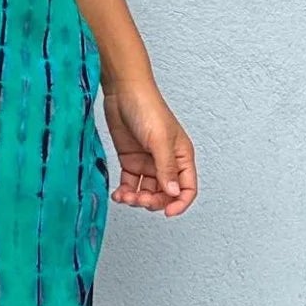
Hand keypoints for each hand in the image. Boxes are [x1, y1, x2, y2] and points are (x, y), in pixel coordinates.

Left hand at [101, 73, 196, 216]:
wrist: (122, 92)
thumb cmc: (146, 108)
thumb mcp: (159, 140)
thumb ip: (166, 168)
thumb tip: (173, 193)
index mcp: (182, 156)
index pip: (187, 188)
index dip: (179, 203)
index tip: (167, 213)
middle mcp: (167, 162)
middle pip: (165, 194)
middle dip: (152, 201)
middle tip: (138, 200)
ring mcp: (148, 162)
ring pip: (146, 191)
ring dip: (136, 199)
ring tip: (124, 197)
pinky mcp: (130, 160)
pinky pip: (130, 184)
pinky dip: (125, 192)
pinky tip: (118, 194)